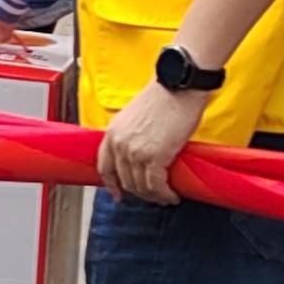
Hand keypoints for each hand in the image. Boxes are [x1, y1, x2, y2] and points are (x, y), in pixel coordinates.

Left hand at [97, 77, 207, 205]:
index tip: (117, 194)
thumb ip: (129, 135)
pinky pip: (156, 186)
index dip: (111, 185)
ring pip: (141, 187)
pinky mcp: (155, 158)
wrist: (179, 87)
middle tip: (153, 195)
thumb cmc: (164, 97)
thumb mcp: (134, 116)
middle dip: (140, 192)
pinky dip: (165, 194)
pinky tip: (172, 195)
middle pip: (125, 181)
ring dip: (154, 196)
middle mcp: (119, 144)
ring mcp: (135, 152)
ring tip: (165, 196)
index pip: (104, 167)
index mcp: (112, 133)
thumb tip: (138, 153)